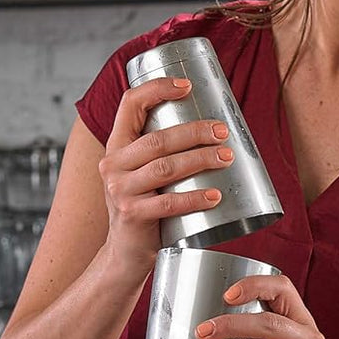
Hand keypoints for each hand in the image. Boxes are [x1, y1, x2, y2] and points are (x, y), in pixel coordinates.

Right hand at [99, 77, 233, 277]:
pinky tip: (214, 196)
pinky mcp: (132, 215)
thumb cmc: (144, 206)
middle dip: (195, 132)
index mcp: (116, 146)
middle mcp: (113, 164)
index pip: (129, 104)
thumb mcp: (142, 172)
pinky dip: (194, 198)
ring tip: (226, 157)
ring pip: (165, 167)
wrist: (125, 251)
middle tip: (222, 131)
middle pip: (157, 139)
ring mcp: (120, 191)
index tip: (187, 86)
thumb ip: (161, 151)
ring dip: (200, 160)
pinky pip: (168, 203)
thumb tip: (212, 127)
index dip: (157, 89)